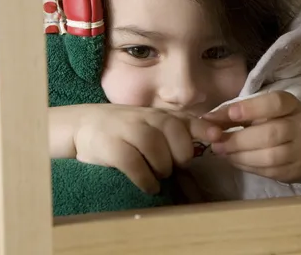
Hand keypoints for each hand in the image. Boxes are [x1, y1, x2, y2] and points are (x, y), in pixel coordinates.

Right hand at [73, 104, 222, 193]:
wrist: (83, 125)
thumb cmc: (125, 130)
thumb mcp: (151, 125)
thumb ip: (177, 133)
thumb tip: (210, 147)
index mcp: (159, 114)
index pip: (186, 118)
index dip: (204, 128)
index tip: (218, 138)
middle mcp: (145, 117)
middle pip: (174, 131)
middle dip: (181, 154)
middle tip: (177, 167)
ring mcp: (127, 129)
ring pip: (154, 146)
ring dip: (162, 167)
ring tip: (160, 176)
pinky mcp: (110, 146)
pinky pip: (133, 163)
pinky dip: (145, 178)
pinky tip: (148, 185)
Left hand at [203, 91, 300, 181]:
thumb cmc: (285, 121)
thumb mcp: (268, 110)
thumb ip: (240, 112)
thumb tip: (209, 119)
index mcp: (293, 106)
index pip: (275, 104)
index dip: (252, 108)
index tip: (230, 113)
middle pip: (270, 134)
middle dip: (238, 139)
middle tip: (216, 141)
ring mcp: (300, 152)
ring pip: (269, 157)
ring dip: (240, 156)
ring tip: (221, 152)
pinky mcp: (295, 172)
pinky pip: (269, 172)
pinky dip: (247, 166)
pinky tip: (234, 160)